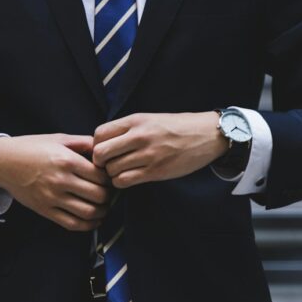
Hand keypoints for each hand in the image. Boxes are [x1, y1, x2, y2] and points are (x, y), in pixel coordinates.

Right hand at [0, 133, 113, 230]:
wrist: (3, 162)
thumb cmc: (32, 148)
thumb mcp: (59, 139)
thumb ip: (84, 142)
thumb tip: (105, 148)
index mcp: (66, 160)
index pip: (100, 176)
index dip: (110, 178)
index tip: (110, 178)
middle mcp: (61, 180)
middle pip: (98, 195)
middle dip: (109, 195)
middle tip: (110, 192)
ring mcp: (52, 198)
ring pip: (88, 212)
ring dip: (102, 212)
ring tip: (104, 206)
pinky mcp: (45, 210)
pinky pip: (72, 224)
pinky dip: (88, 225)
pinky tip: (94, 220)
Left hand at [92, 112, 229, 188]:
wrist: (206, 135)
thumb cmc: (176, 127)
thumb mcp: (149, 119)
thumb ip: (127, 129)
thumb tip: (102, 143)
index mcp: (136, 120)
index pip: (99, 134)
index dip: (96, 145)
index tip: (104, 150)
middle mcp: (139, 136)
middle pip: (100, 153)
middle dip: (100, 162)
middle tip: (108, 164)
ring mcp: (148, 155)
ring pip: (111, 170)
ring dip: (112, 174)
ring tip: (122, 171)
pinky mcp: (155, 171)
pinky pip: (124, 181)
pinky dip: (121, 182)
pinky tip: (129, 178)